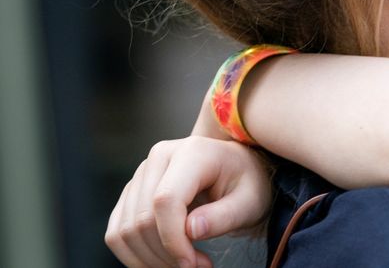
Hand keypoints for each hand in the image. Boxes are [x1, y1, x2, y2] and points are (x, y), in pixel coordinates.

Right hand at [105, 136, 271, 267]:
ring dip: (150, 259)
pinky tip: (167, 260)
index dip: (173, 239)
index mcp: (192, 152)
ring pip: (125, 230)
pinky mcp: (132, 192)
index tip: (193, 264)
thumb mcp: (250, 201)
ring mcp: (142, 174)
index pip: (166, 200)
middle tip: (198, 267)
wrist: (238, 170)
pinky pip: (118, 231)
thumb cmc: (248, 183)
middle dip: (166, 254)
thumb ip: (224, 216)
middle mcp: (160, 158)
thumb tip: (190, 231)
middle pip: (142, 219)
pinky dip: (137, 255)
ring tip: (187, 264)